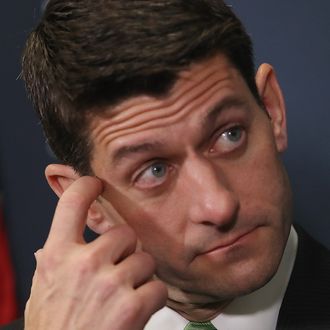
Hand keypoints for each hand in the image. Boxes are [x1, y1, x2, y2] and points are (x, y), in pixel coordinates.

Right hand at [24, 176, 166, 329]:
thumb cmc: (56, 329)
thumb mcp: (43, 290)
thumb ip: (51, 263)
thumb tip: (50, 246)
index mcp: (59, 256)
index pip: (71, 204)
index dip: (85, 187)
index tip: (95, 184)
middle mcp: (84, 263)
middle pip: (124, 233)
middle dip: (126, 251)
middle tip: (116, 272)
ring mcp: (110, 283)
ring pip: (144, 259)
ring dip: (139, 276)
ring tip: (123, 295)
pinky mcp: (132, 305)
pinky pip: (157, 286)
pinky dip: (152, 297)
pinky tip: (136, 309)